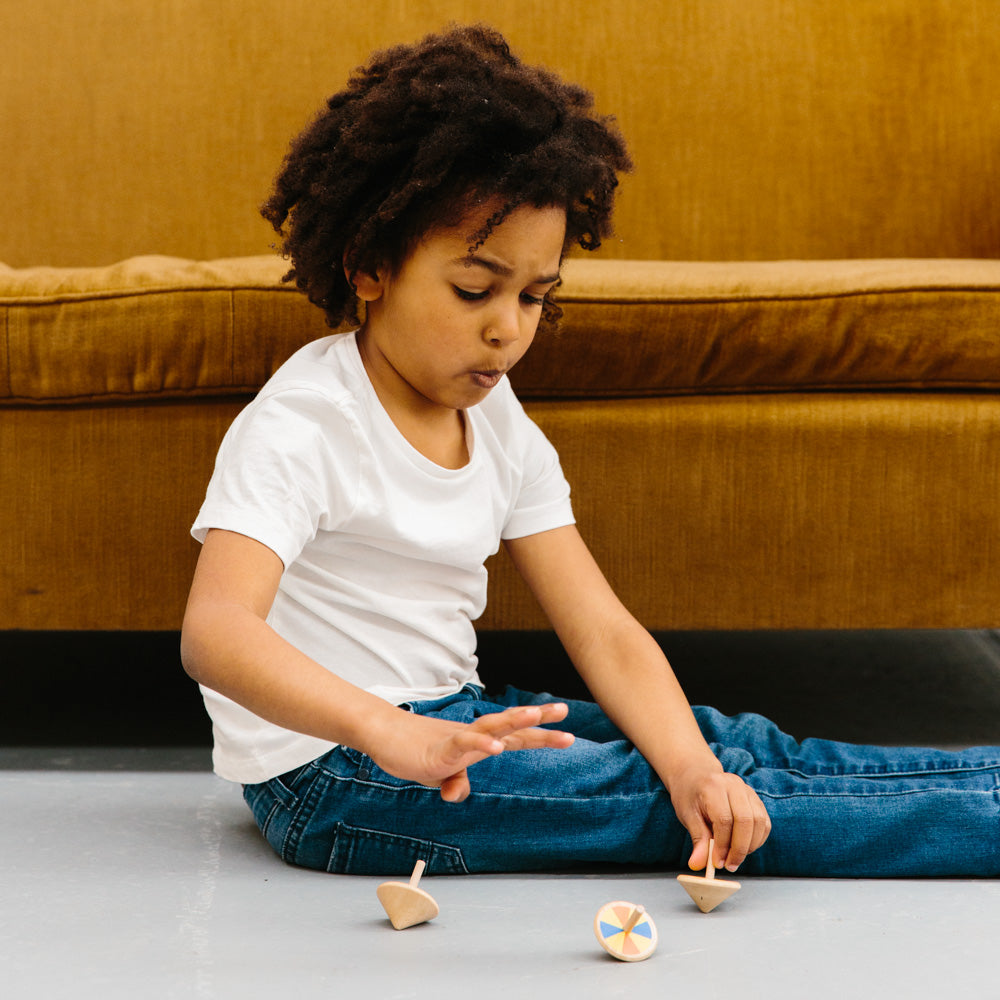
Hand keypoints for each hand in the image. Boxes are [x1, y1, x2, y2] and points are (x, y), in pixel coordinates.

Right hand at [365, 702, 574, 802]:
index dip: (540, 734)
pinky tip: (497, 746)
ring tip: (535, 714)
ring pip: (490, 725)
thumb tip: (457, 795)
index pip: (515, 737)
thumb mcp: (441, 776)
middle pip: (511, 726)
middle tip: (564, 711)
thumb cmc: (416, 752)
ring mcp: (458, 741)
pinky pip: (464, 743)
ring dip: (514, 720)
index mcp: (479, 743)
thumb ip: (456, 785)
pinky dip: (481, 742)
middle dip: (538, 720)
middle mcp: (473, 737)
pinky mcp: (440, 749)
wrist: (386, 737)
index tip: (566, 731)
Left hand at [667, 760, 770, 872]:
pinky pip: (764, 823)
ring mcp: (748, 791)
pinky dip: (757, 840)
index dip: (723, 845)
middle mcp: (734, 785)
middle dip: (739, 848)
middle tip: (729, 865)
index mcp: (714, 787)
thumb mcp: (687, 815)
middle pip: (746, 820)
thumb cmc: (690, 795)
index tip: (717, 862)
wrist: (697, 775)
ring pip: (759, 822)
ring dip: (750, 846)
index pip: (724, 819)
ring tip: (734, 858)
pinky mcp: (756, 799)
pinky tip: (743, 848)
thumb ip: (698, 839)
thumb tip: (698, 865)